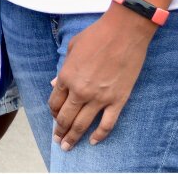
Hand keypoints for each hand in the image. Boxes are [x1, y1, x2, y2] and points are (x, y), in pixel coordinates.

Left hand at [48, 8, 155, 150]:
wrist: (124, 32)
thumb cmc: (97, 35)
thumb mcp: (72, 48)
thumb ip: (63, 68)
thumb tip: (55, 82)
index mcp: (67, 76)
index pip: (55, 102)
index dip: (53, 112)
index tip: (54, 118)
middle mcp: (80, 90)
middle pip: (66, 118)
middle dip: (60, 131)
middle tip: (58, 141)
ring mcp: (100, 97)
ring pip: (83, 125)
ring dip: (73, 138)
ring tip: (68, 147)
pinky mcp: (118, 100)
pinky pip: (107, 124)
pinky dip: (99, 136)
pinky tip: (93, 141)